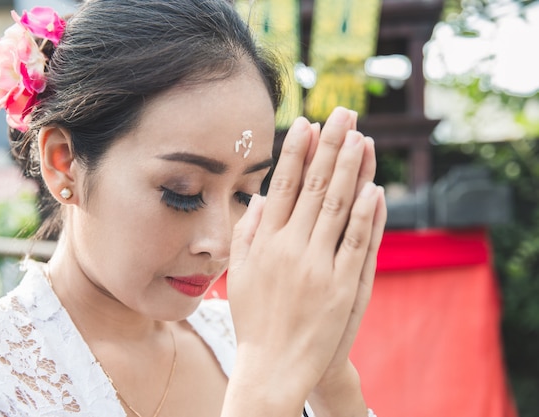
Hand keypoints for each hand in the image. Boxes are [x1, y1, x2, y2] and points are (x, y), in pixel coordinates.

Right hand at [226, 107, 384, 412]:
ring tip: (362, 138)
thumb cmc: (254, 318)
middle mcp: (290, 248)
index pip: (283, 186)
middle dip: (330, 147)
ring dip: (352, 170)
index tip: (307, 124)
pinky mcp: (341, 285)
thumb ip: (248, 233)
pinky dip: (367, 214)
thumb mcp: (240, 274)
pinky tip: (375, 186)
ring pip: (338, 207)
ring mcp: (317, 265)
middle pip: (315, 187)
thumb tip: (260, 199)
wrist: (273, 365)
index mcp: (264, 242)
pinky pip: (356, 242)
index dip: (297, 153)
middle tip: (343, 114)